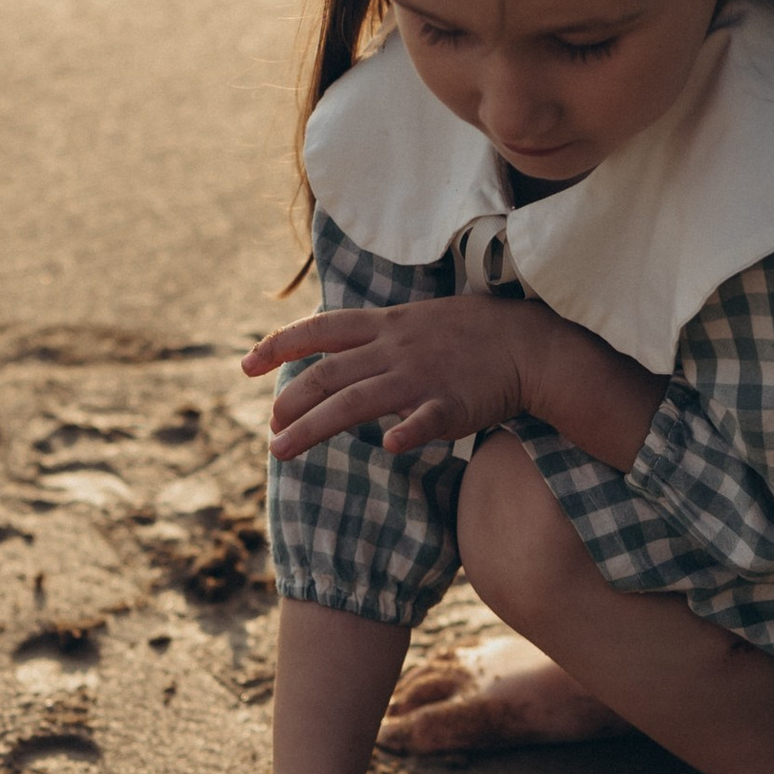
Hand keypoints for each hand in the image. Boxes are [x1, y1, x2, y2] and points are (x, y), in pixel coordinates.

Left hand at [245, 298, 552, 461]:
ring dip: (312, 428)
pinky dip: (407, 432)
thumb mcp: (413, 322)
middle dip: (288, 403)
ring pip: (355, 403)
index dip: (278, 345)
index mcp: (384, 326)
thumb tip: (329, 358)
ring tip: (280, 451)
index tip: (246, 366)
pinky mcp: (452, 404)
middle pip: (327, 376)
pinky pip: (425, 419)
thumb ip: (371, 339)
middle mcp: (394, 350)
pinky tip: (388, 448)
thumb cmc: (468, 335)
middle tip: (268, 430)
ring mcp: (421, 376)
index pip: (319, 330)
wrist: (527, 343)